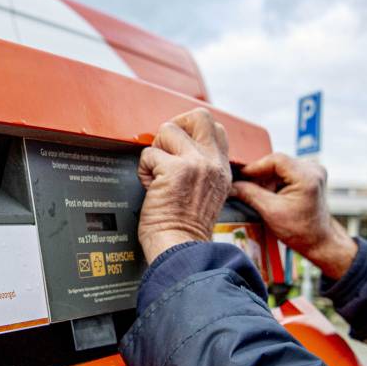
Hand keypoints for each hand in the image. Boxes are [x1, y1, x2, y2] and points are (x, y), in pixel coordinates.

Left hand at [137, 108, 231, 262]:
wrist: (180, 249)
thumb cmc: (185, 230)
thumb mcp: (208, 195)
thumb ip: (202, 170)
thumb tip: (179, 150)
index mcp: (222, 169)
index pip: (216, 129)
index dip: (192, 130)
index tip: (177, 147)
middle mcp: (213, 163)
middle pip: (199, 116)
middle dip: (176, 127)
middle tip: (165, 149)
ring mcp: (196, 164)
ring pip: (168, 130)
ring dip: (156, 152)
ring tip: (157, 175)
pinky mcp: (174, 169)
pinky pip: (149, 153)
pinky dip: (144, 170)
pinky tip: (151, 187)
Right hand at [231, 153, 356, 278]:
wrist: (319, 242)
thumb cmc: (300, 231)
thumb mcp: (270, 212)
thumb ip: (249, 194)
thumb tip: (230, 185)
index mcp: (307, 176)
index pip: (275, 160)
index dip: (254, 167)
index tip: (239, 176)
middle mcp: (313, 169)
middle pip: (277, 163)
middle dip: (260, 175)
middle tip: (244, 187)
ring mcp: (313, 171)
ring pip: (280, 167)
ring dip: (267, 180)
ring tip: (259, 195)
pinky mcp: (310, 176)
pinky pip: (286, 172)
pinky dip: (275, 182)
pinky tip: (269, 195)